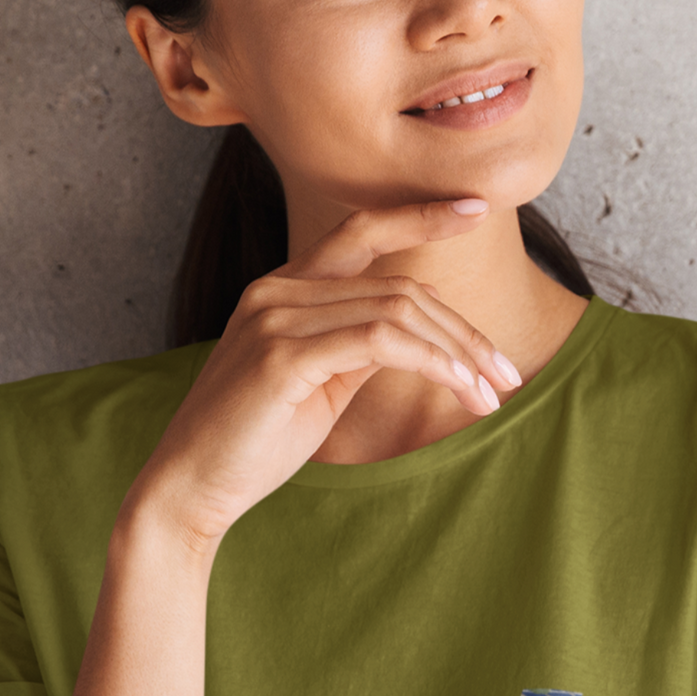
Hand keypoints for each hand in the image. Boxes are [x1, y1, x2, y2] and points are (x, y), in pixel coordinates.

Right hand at [120, 199, 516, 549]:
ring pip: (396, 310)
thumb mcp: (320, 384)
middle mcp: (277, 290)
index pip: (361, 230)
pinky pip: (379, 341)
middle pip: (398, 285)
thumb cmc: (255, 441)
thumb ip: (361, 347)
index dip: (421, 214)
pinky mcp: (281, 355)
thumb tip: (420, 332)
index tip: (476, 208)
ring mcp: (276, 317)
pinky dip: (430, 361)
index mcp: (284, 289)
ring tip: (492, 393)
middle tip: (507, 375)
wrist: (190, 486)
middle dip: (464, 331)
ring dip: (458, 352)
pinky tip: (459, 385)